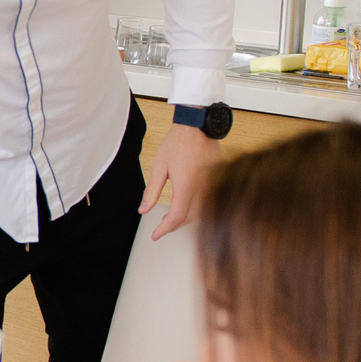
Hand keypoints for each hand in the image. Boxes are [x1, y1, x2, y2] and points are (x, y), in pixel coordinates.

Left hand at [139, 123, 219, 240]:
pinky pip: (206, 203)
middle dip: (173, 226)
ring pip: (200, 213)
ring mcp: (212, 185)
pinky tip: (184, 207)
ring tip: (169, 219)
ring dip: (184, 219)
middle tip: (160, 227)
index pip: (176, 217)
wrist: (198, 125)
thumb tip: (143, 210)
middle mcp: (203, 188)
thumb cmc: (178, 142)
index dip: (164, 229)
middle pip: (189, 218)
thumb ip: (150, 191)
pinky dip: (195, 210)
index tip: (155, 235)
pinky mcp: (217, 181)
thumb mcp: (158, 167)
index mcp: (187, 186)